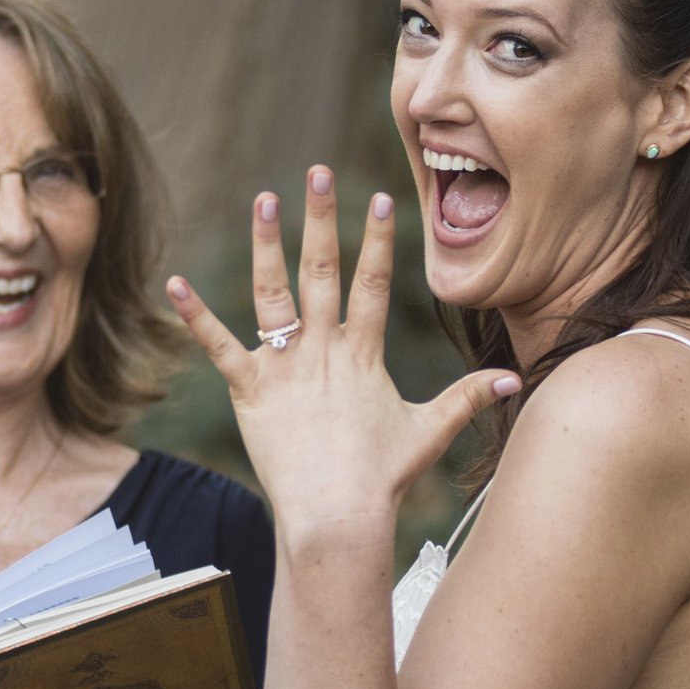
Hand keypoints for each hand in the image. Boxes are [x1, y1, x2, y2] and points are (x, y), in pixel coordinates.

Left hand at [166, 169, 519, 535]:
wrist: (338, 516)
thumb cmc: (381, 478)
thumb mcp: (428, 431)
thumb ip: (466, 399)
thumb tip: (514, 380)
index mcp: (363, 355)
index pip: (373, 284)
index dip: (378, 240)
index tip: (380, 196)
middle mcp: (324, 351)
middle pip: (323, 273)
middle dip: (322, 220)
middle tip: (316, 172)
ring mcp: (285, 368)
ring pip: (273, 296)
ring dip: (266, 246)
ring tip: (262, 200)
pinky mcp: (250, 392)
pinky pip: (220, 347)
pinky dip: (197, 316)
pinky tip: (175, 284)